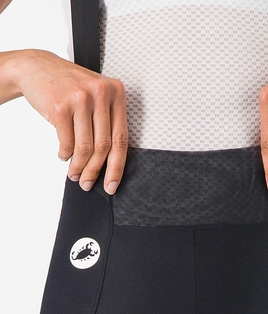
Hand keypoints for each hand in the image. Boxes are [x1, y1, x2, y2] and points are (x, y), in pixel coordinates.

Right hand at [14, 49, 127, 193]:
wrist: (37, 67)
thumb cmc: (70, 87)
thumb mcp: (97, 96)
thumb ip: (108, 123)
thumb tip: (111, 164)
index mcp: (116, 93)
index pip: (122, 138)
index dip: (117, 166)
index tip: (112, 184)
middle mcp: (101, 93)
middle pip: (104, 146)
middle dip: (95, 171)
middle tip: (88, 184)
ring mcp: (81, 98)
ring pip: (85, 147)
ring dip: (79, 167)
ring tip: (74, 175)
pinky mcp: (60, 106)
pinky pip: (67, 142)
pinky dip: (65, 155)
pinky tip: (64, 156)